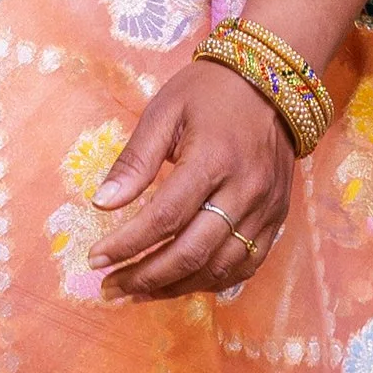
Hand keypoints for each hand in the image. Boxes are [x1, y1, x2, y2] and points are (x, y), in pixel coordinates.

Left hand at [90, 59, 295, 300]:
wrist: (273, 81)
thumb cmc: (210, 92)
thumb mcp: (164, 112)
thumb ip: (135, 161)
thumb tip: (101, 203)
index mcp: (212, 159)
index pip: (164, 218)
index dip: (126, 245)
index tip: (95, 259)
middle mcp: (244, 190)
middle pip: (191, 253)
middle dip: (145, 277)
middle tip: (110, 287)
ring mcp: (265, 209)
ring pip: (219, 268)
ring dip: (174, 287)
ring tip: (137, 291)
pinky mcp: (277, 218)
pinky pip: (246, 264)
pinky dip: (210, 281)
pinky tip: (180, 282)